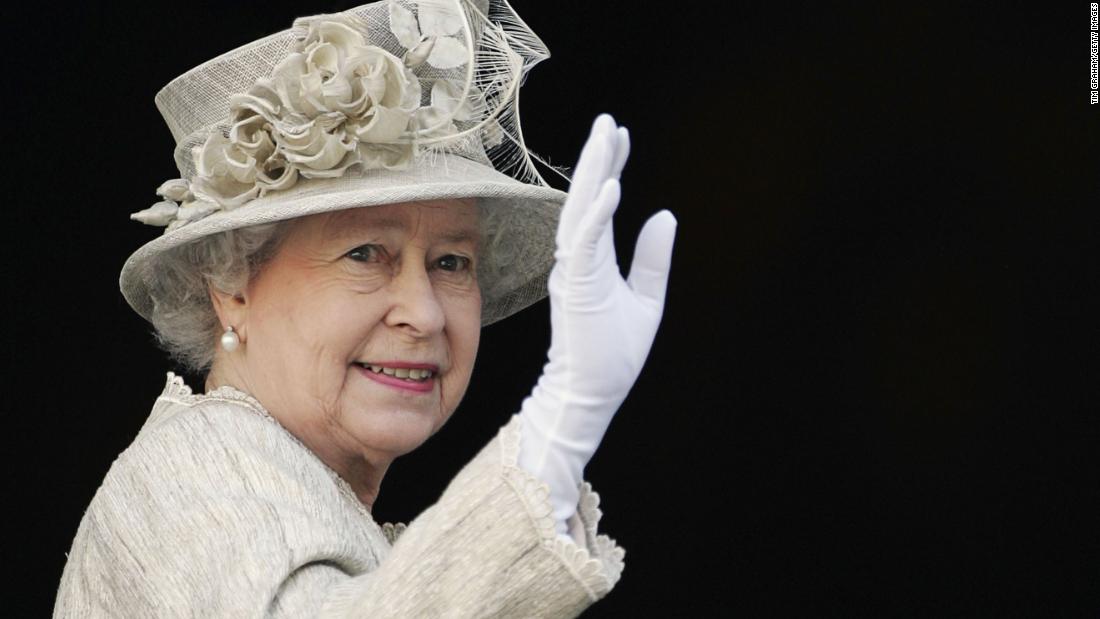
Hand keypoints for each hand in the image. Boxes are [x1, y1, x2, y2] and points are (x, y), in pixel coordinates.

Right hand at [518, 113, 676, 536]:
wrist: (591, 395)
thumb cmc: (613, 355)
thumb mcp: (647, 300)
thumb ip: (653, 259)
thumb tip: (666, 215)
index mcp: (593, 261)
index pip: (600, 204)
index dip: (609, 168)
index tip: (618, 135)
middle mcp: (579, 260)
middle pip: (586, 198)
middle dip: (597, 158)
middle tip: (607, 121)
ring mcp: (575, 272)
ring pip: (581, 210)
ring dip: (593, 173)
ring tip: (605, 136)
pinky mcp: (577, 287)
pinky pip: (586, 242)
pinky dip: (598, 213)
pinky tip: (612, 186)